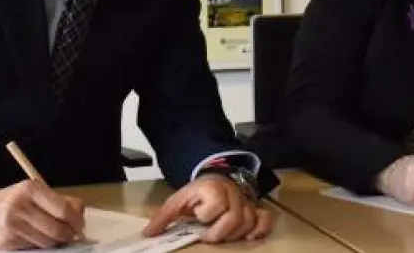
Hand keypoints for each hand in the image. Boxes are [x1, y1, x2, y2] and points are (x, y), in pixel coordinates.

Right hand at [0, 180, 85, 250]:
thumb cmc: (13, 200)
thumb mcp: (34, 191)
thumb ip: (59, 200)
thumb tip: (80, 215)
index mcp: (31, 189)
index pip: (64, 210)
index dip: (77, 221)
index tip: (80, 226)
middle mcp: (20, 206)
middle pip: (58, 230)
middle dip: (69, 235)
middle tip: (71, 235)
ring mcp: (12, 226)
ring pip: (47, 242)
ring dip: (55, 242)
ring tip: (52, 234)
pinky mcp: (6, 242)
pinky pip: (34, 248)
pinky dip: (39, 245)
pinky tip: (35, 236)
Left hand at [142, 174, 274, 242]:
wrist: (217, 178)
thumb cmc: (197, 193)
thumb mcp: (179, 200)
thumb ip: (165, 216)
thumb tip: (148, 233)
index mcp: (213, 190)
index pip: (214, 207)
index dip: (204, 215)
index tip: (196, 216)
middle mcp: (233, 195)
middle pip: (234, 219)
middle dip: (219, 232)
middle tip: (208, 233)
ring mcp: (246, 203)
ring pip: (248, 223)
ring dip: (235, 234)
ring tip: (222, 233)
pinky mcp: (255, 209)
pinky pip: (265, 219)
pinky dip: (261, 229)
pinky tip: (250, 236)